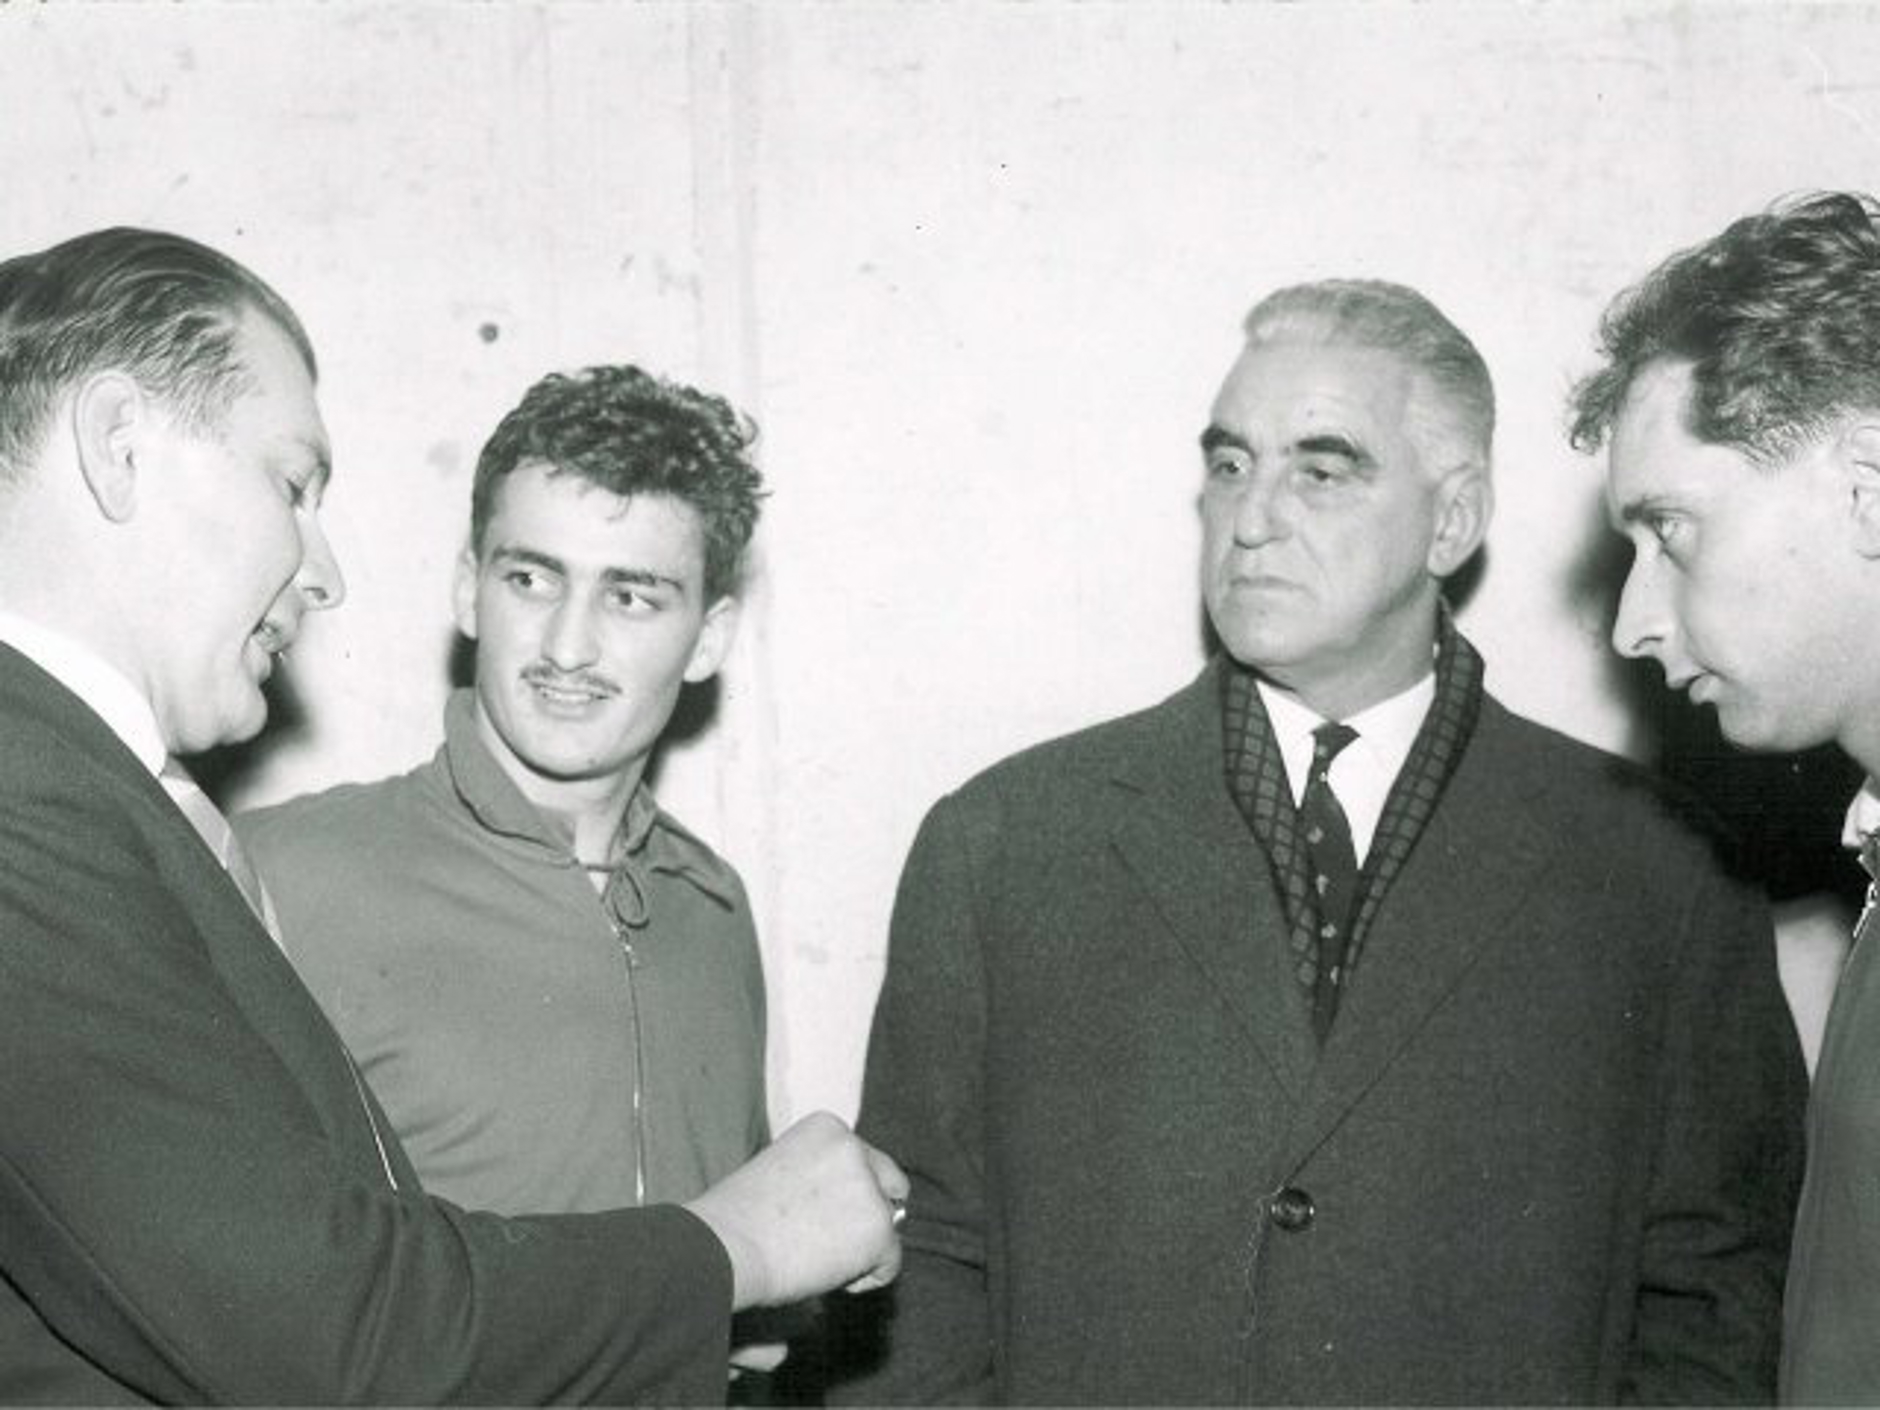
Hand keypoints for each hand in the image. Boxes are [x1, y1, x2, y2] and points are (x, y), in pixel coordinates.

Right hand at [683, 1111, 907, 1308]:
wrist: (723, 1248)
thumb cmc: (738, 1220)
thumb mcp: (781, 1171)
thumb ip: (820, 1177)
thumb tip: (851, 1210)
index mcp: (827, 1127)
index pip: (863, 1163)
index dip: (844, 1196)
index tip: (810, 1217)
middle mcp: (853, 1147)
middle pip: (888, 1187)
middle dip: (867, 1215)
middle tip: (825, 1242)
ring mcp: (868, 1187)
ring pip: (887, 1227)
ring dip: (861, 1249)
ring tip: (816, 1259)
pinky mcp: (878, 1228)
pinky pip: (890, 1263)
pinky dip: (868, 1278)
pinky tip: (830, 1277)